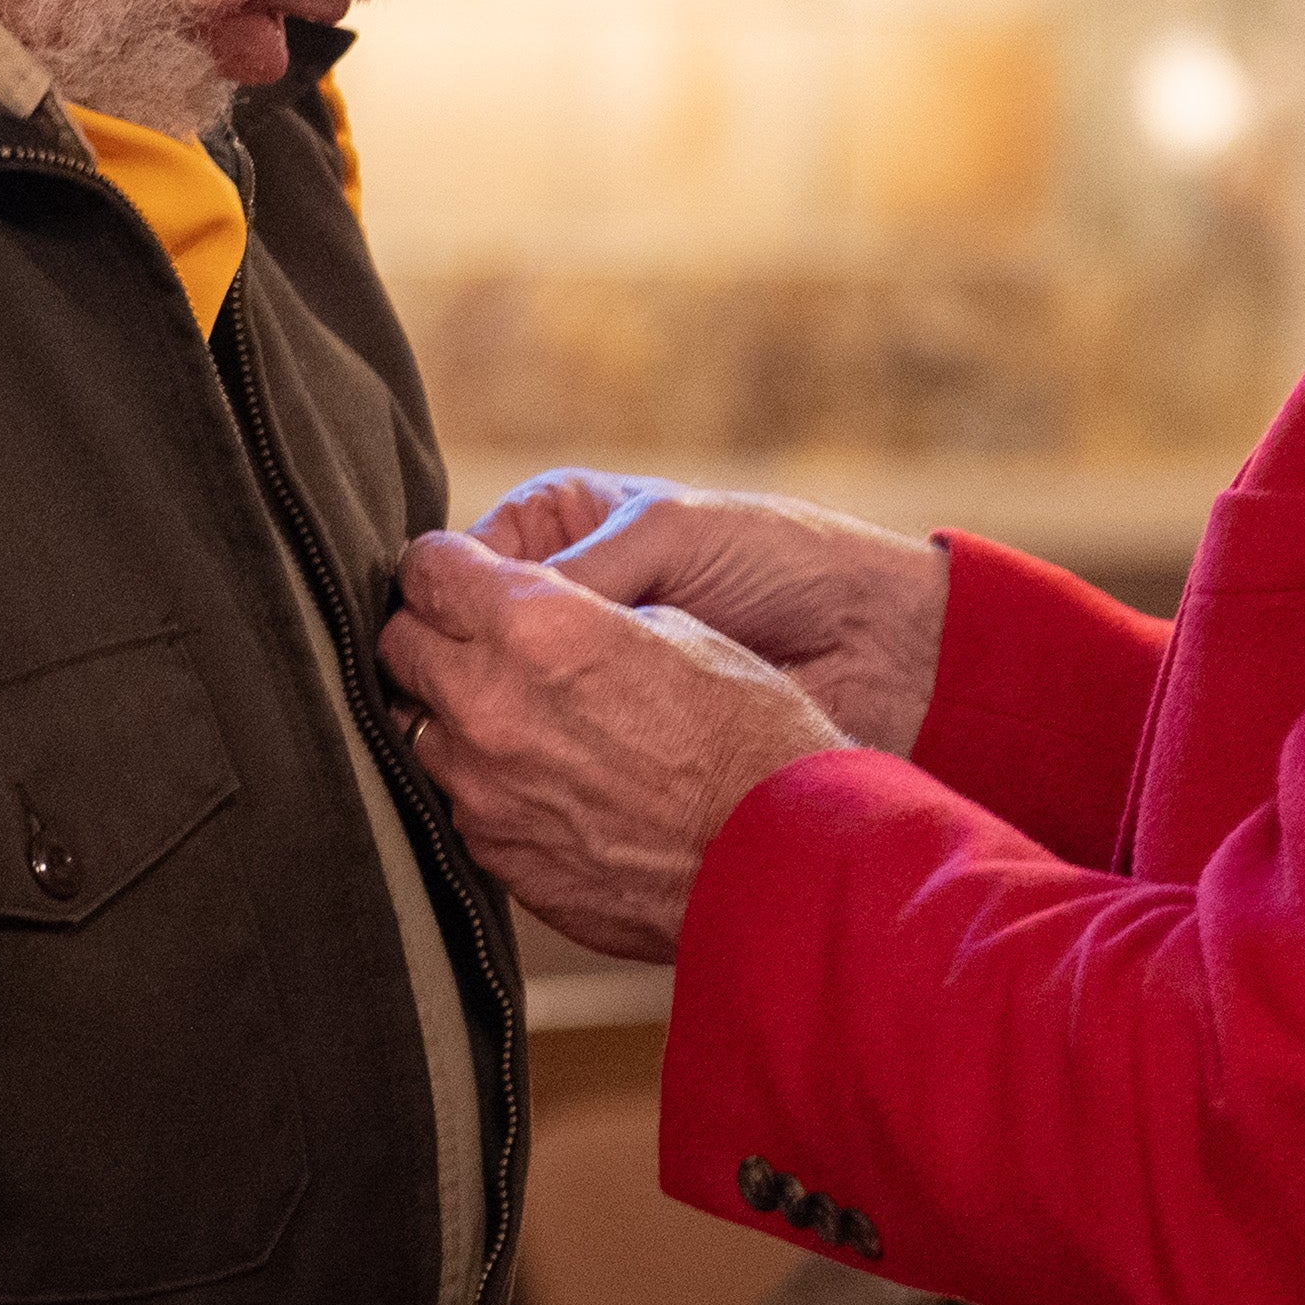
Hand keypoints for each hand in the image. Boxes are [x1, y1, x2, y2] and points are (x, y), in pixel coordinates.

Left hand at [381, 531, 848, 962]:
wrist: (779, 863)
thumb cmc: (751, 735)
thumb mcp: (677, 629)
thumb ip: (581, 613)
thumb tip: (539, 607)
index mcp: (537, 627)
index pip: (427, 568)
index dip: (446, 566)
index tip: (462, 575)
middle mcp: (490, 706)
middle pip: (398, 646)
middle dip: (430, 635)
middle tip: (475, 641)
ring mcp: (484, 791)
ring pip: (419, 732)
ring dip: (453, 718)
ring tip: (519, 723)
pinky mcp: (497, 857)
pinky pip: (459, 805)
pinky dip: (487, 787)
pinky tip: (548, 787)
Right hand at [472, 471, 950, 756]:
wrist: (869, 641)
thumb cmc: (774, 559)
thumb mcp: (668, 537)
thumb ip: (581, 572)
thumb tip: (491, 611)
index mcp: (555, 525)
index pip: (459, 565)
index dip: (443, 601)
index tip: (435, 640)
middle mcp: (554, 597)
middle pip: (464, 641)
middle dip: (455, 668)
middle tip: (458, 703)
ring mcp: (577, 674)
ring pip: (495, 706)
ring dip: (493, 727)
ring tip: (491, 748)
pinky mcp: (606, 735)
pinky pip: (542, 754)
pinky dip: (533, 766)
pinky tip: (530, 779)